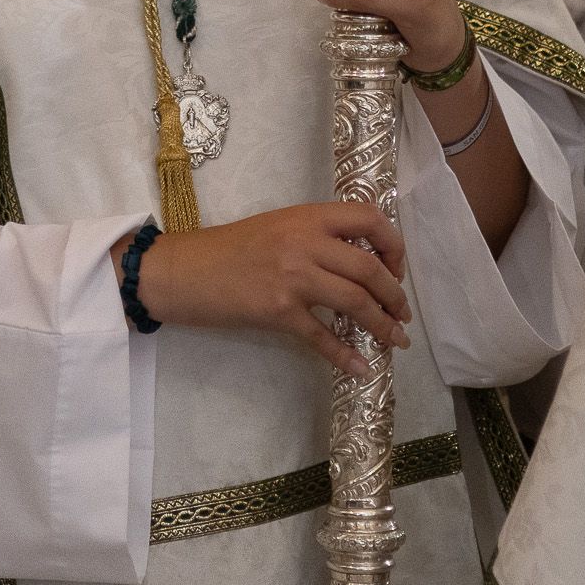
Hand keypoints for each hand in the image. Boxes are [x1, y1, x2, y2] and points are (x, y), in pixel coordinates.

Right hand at [125, 201, 410, 375]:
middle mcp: (305, 241)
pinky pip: (322, 336)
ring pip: (355, 301)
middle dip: (395, 295)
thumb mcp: (278, 226)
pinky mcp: (278, 310)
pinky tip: (360, 368)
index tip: (395, 268)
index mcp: (307, 216)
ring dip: (383, 324)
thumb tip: (359, 260)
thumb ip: (316, 235)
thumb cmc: (228, 248)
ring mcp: (293, 276)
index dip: (392, 246)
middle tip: (402, 314)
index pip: (369, 219)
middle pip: (369, 268)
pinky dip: (346, 355)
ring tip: (395, 339)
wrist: (182, 270)